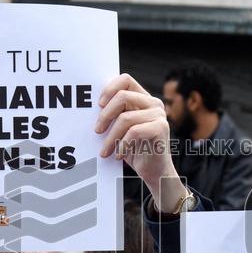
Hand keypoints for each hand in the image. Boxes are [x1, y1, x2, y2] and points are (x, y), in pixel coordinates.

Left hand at [97, 74, 186, 212]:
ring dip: (111, 137)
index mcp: (144, 99)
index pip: (125, 80)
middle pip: (123, 96)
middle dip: (105, 115)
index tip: (98, 105)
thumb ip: (114, 115)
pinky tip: (119, 155)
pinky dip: (122, 145)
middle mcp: (154, 103)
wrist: (155, 172)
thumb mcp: (121, 130)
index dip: (109, 89)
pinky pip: (133, 132)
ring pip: (125, 118)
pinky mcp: (160, 128)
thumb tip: (90, 108)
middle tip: (97, 131)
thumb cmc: (135, 150)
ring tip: (105, 151)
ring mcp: (159, 115)